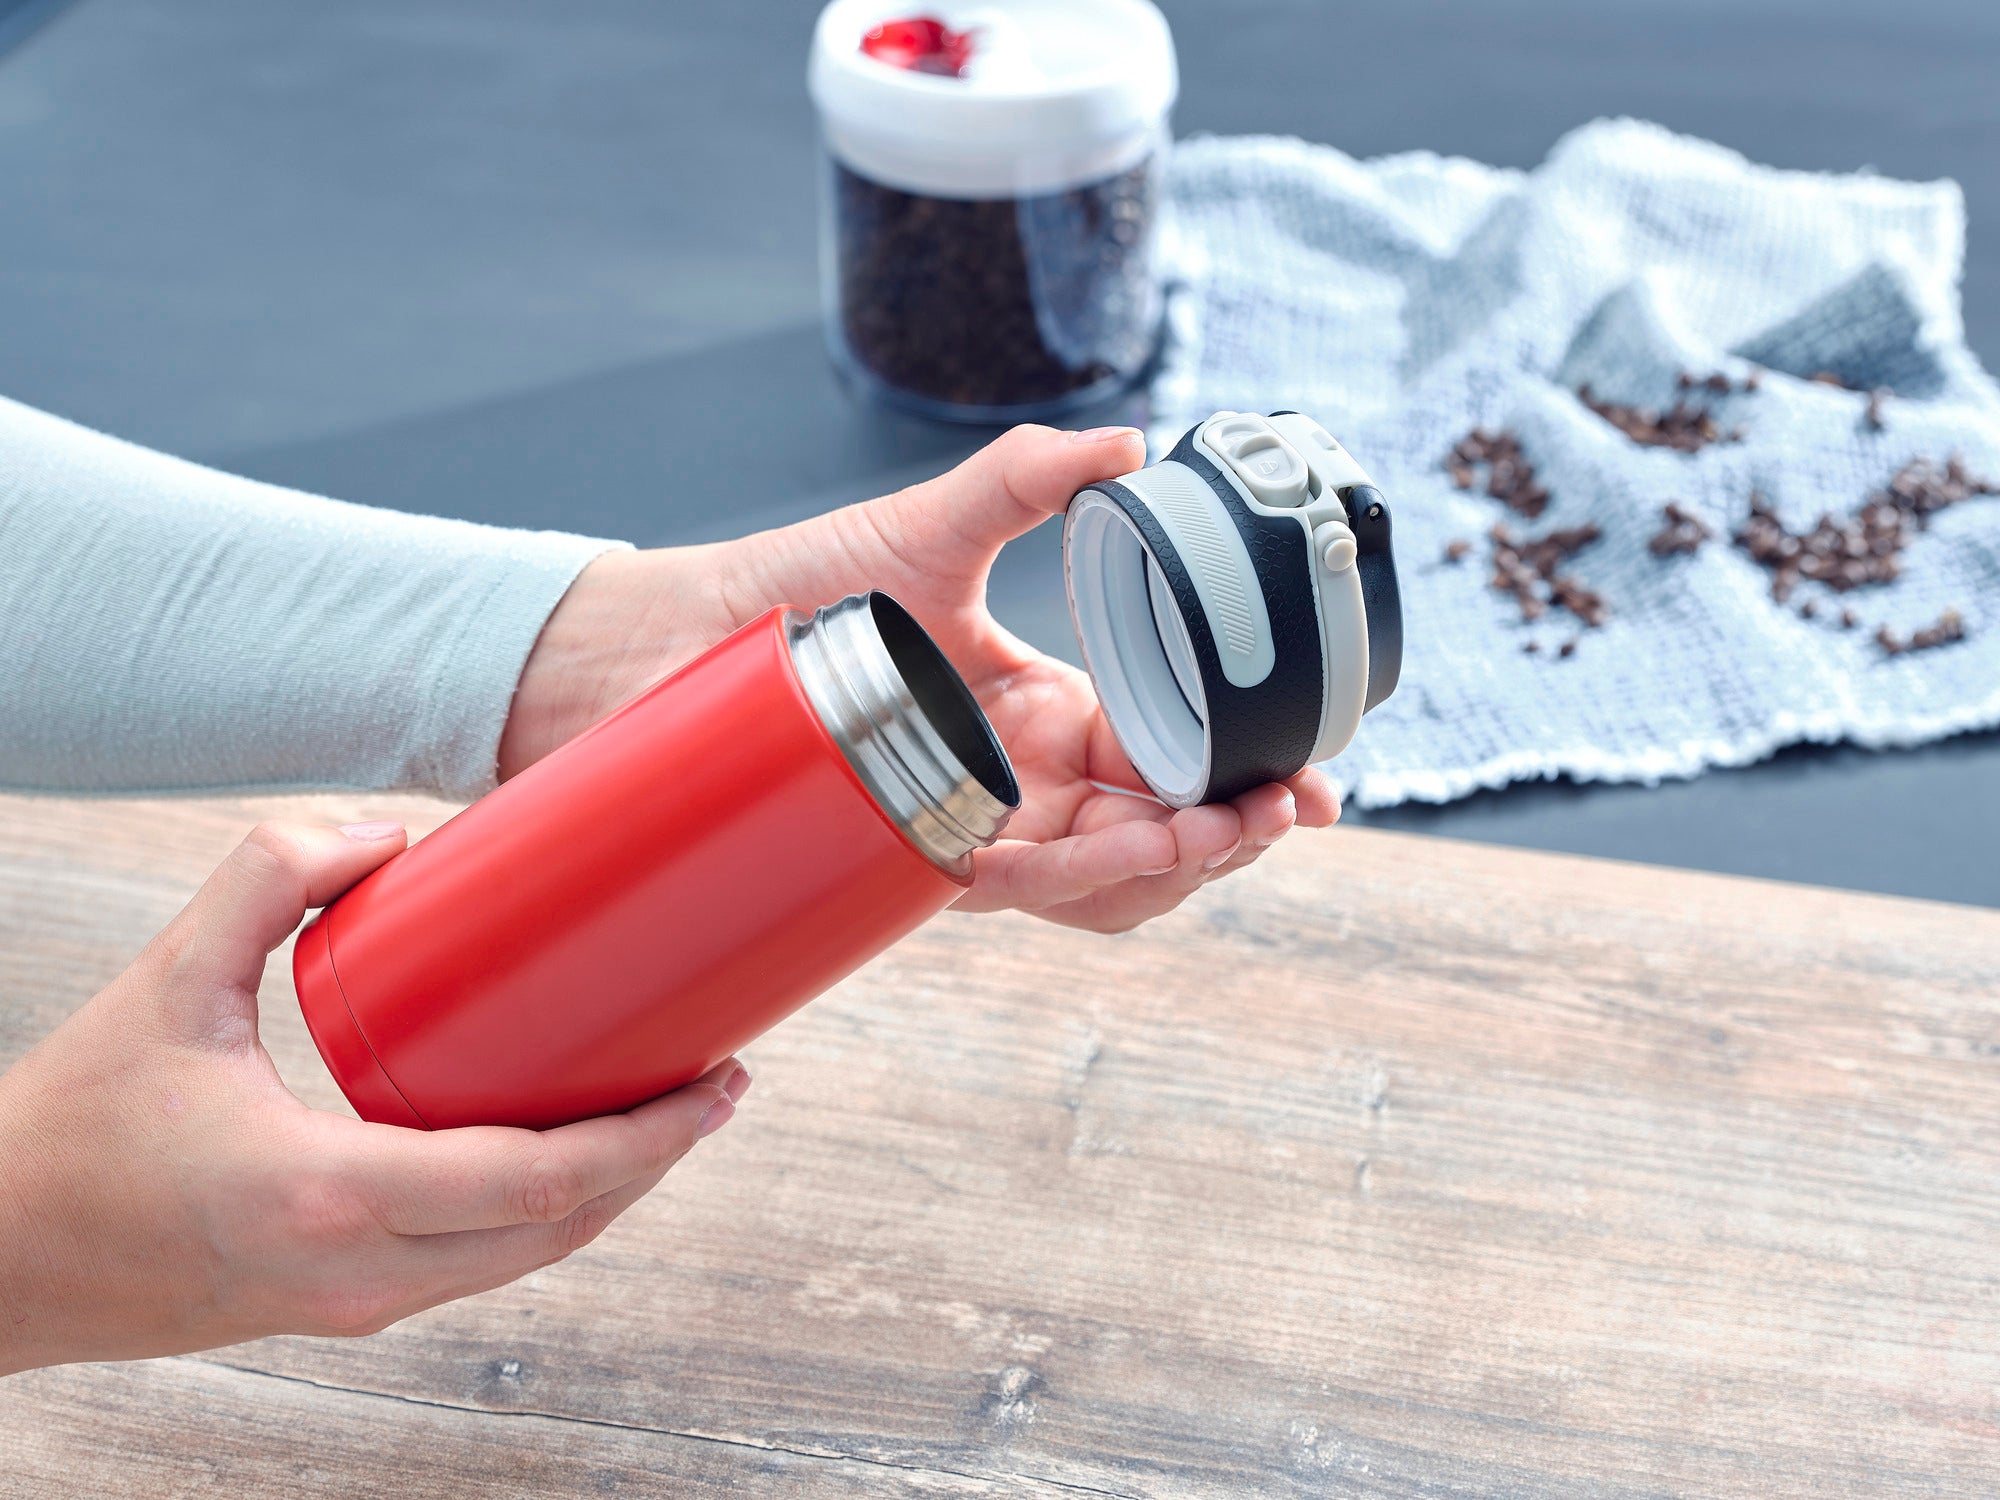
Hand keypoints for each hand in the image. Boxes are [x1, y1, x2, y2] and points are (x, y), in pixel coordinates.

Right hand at [0, 821, 746, 1374]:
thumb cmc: (74, 1126)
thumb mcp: (169, 979)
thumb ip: (268, 877)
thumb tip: (389, 826)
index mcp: (329, 1194)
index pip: (540, 1182)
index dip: (648, 1136)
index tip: (716, 1082)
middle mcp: (362, 1271)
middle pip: (562, 1231)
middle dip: (657, 1160)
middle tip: (718, 1082)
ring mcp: (358, 1304)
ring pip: (529, 1260)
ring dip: (612, 1191)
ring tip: (667, 1110)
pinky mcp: (346, 1305)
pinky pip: (481, 1264)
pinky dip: (547, 1213)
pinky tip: (572, 1151)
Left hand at [499, 425, 1338, 932]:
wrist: (670, 635)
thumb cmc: (796, 586)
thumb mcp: (929, 527)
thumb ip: (1029, 482)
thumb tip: (1128, 443)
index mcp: (1056, 717)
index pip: (1176, 768)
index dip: (1251, 786)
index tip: (1315, 787)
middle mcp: (1025, 786)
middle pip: (1156, 845)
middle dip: (1228, 838)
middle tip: (1276, 812)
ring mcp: (972, 826)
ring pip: (1098, 889)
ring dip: (1164, 870)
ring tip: (1212, 833)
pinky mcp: (909, 855)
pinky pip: (1008, 894)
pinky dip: (1059, 885)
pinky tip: (1098, 857)